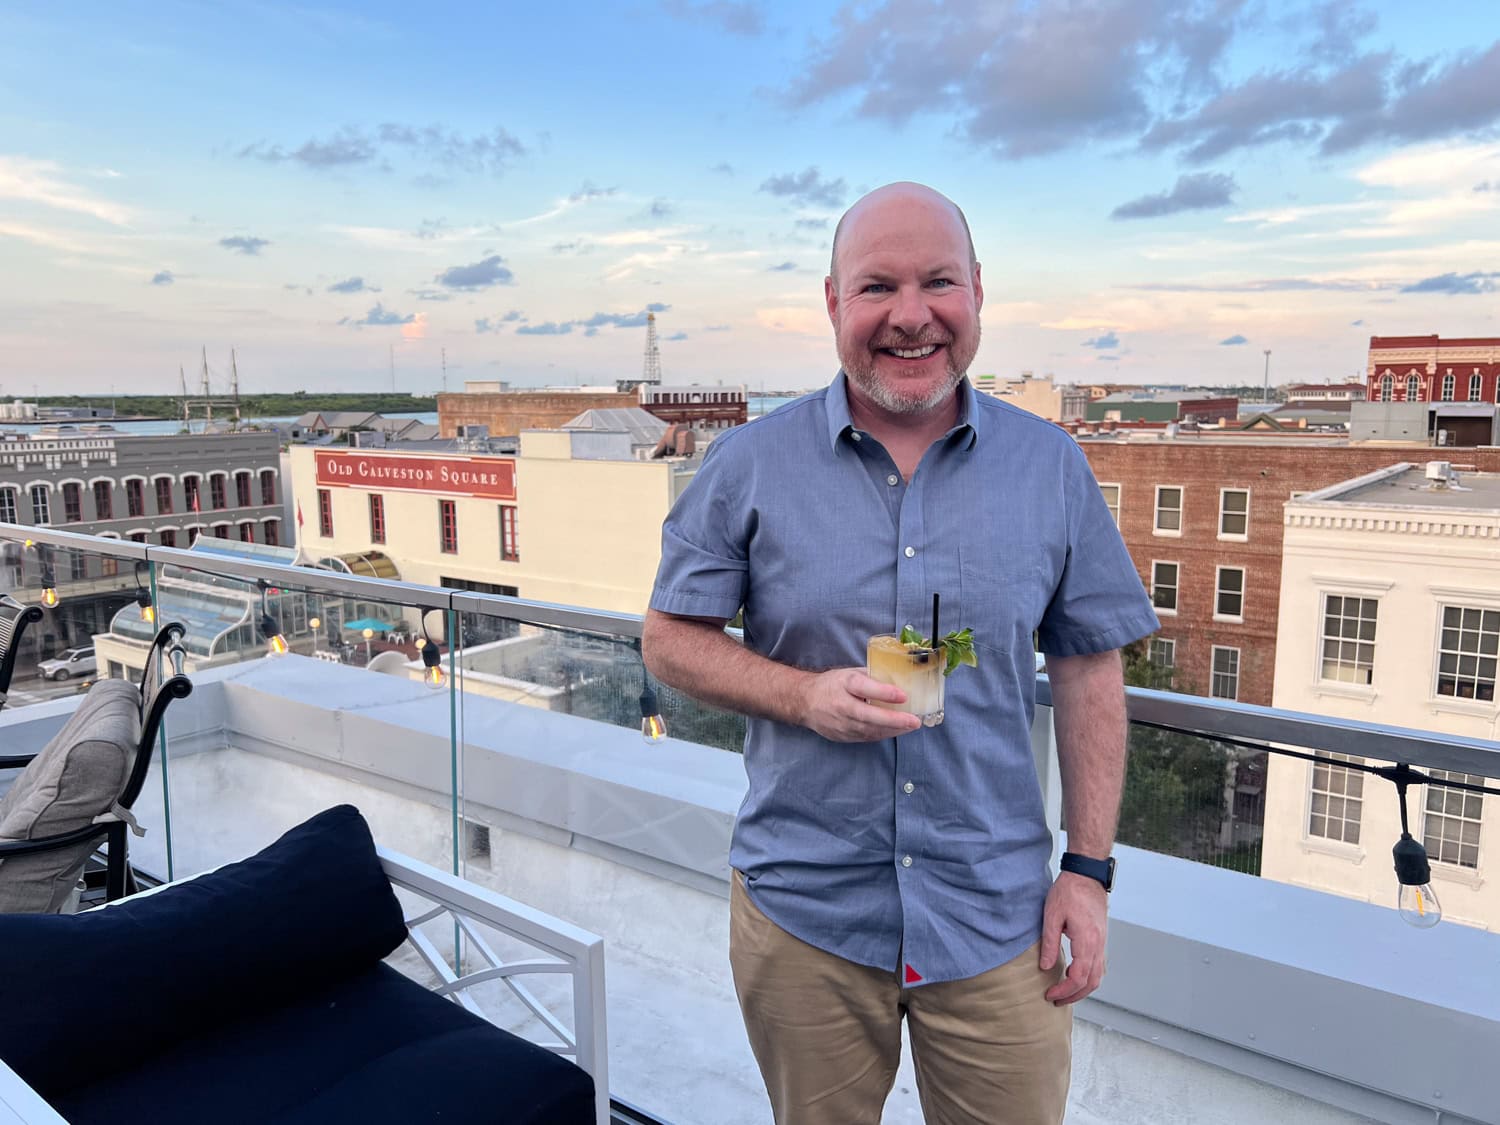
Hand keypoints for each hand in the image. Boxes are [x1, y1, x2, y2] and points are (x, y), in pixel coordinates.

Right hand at [799, 668, 922, 741]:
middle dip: (894, 720)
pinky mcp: (841, 736)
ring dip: (892, 730)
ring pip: (869, 731)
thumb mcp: (850, 674)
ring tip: (909, 726)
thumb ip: (871, 678)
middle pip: (869, 715)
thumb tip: (898, 682)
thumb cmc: (831, 684)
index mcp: (844, 684)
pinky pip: (865, 737)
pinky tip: (894, 731)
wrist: (804, 702)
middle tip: (914, 721)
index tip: (904, 696)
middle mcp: (841, 705)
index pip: (864, 687)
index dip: (884, 693)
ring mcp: (840, 724)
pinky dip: (882, 735)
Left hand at [1039, 871, 1107, 1005]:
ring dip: (1083, 988)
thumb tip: (1045, 966)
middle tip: (1056, 1000)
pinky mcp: (1101, 938)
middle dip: (1074, 995)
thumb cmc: (1068, 891)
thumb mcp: (1052, 916)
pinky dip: (1088, 977)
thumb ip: (1049, 943)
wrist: (1086, 875)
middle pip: (1092, 982)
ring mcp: (1102, 942)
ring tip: (1065, 992)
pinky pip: (1099, 965)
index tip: (1050, 994)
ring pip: (1098, 976)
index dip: (1064, 991)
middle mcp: (1098, 944)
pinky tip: (1074, 975)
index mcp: (1087, 940)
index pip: (1078, 977)